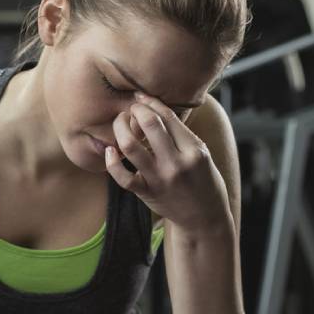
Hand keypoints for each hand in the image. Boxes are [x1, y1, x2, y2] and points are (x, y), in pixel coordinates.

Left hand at [104, 92, 229, 233]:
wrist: (204, 217)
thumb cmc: (203, 180)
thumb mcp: (201, 153)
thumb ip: (181, 134)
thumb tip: (156, 107)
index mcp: (193, 149)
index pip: (168, 116)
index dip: (151, 102)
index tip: (141, 97)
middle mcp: (176, 162)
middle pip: (150, 124)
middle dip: (135, 110)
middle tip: (130, 108)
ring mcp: (160, 178)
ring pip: (131, 146)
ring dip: (120, 129)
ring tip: (120, 124)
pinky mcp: (147, 192)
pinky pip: (123, 176)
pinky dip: (112, 162)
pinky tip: (109, 151)